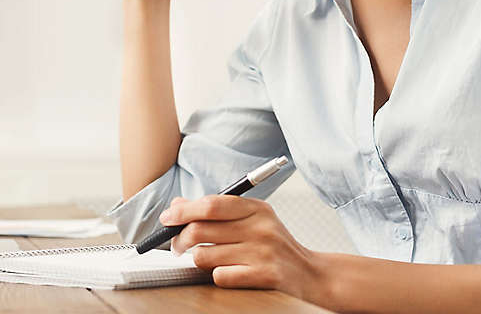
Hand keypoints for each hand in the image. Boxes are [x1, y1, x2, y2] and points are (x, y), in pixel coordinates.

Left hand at [160, 195, 322, 299]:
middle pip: (201, 230)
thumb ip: (216, 211)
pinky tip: (230, 273)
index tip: (168, 218)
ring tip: (210, 260)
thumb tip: (177, 205)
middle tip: (178, 246)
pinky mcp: (265, 276)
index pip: (211, 204)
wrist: (313, 275)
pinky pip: (221, 277)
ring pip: (205, 256)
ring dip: (200, 260)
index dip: (184, 211)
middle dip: (181, 239)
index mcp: (256, 208)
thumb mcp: (251, 220)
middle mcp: (260, 227)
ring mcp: (263, 252)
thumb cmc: (274, 245)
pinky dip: (218, 276)